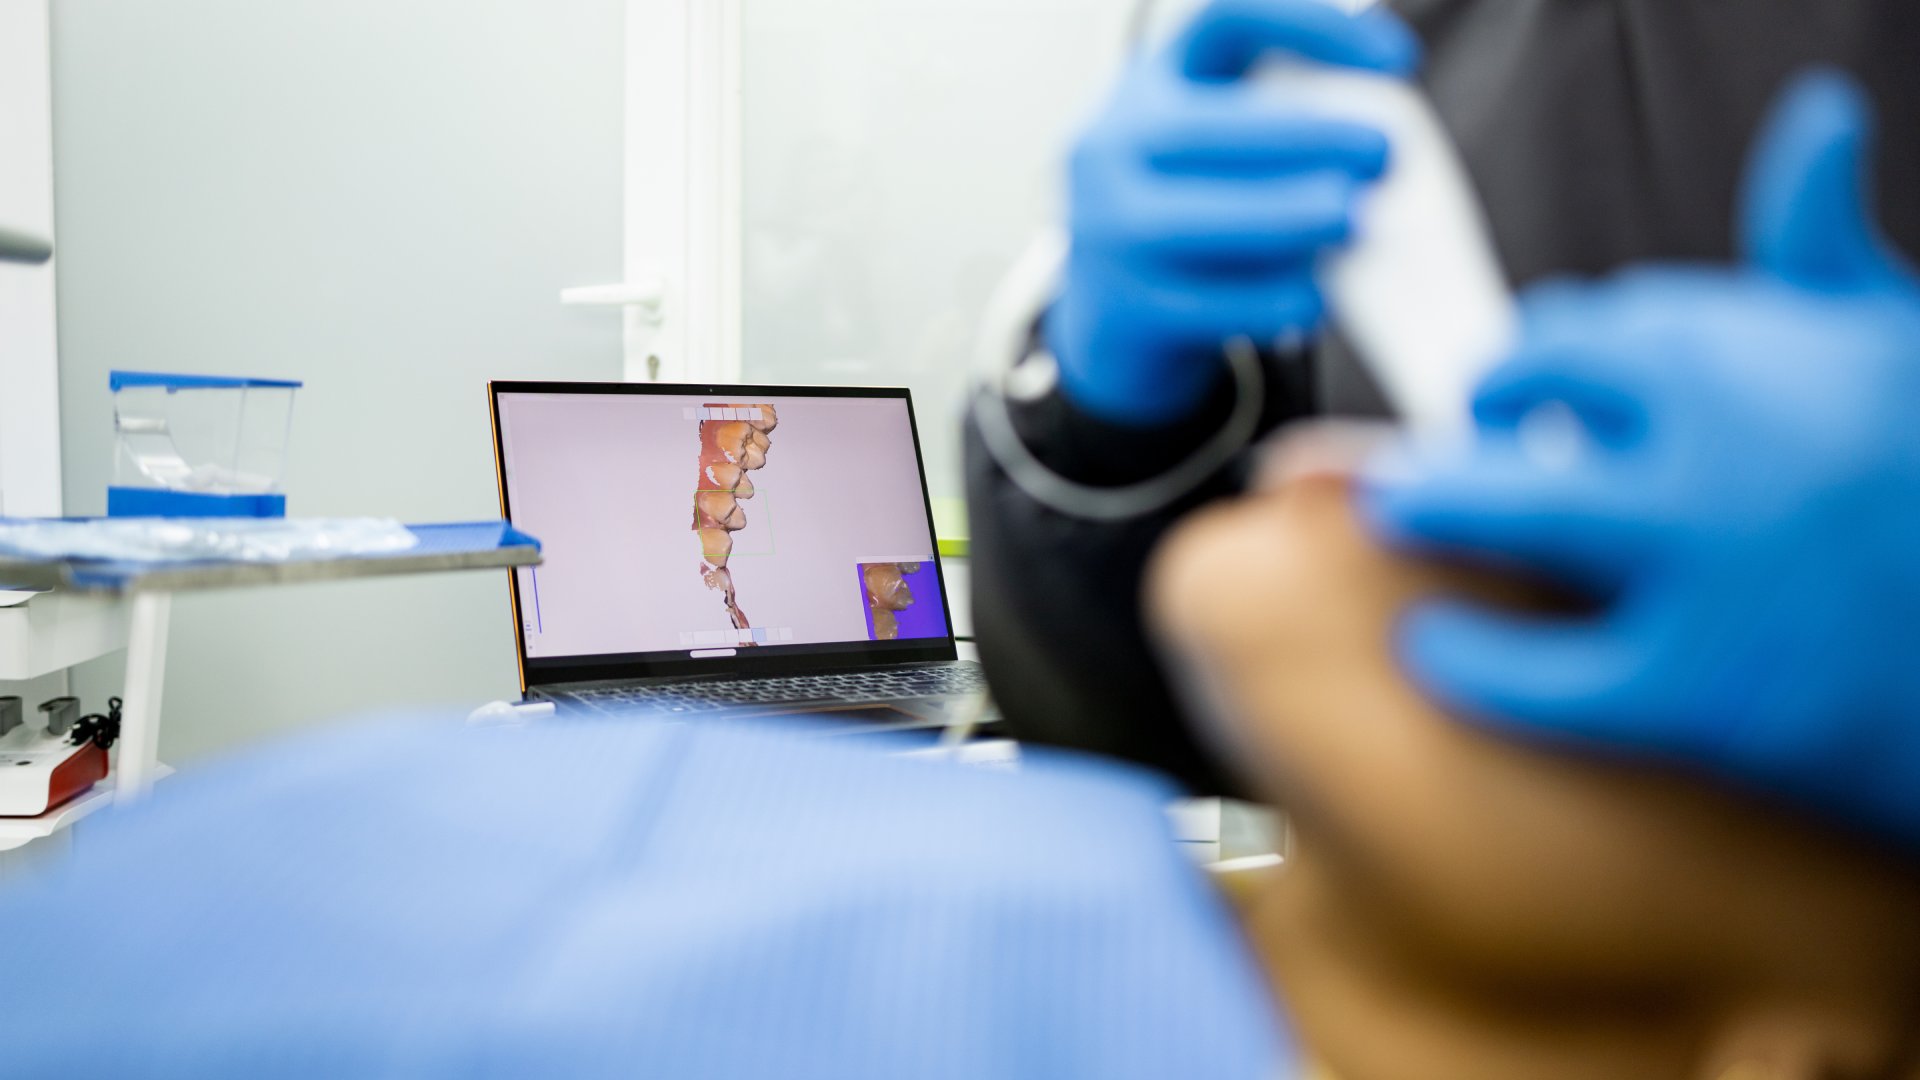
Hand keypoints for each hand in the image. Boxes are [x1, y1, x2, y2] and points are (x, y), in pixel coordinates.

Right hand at [1046, 0, 1417, 425]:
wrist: (1114, 311)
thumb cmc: (1195, 209)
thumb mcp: (1216, 147)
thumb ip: (1279, 127)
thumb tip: (1382, 140)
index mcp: (1147, 85)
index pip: (1227, 20)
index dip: (1314, 27)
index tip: (1398, 62)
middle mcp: (1110, 146)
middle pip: (1212, 127)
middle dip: (1311, 138)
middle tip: (1385, 153)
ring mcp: (1105, 228)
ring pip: (1207, 219)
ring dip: (1293, 216)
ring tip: (1355, 221)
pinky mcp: (1123, 307)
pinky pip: (1211, 302)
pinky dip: (1274, 298)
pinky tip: (1316, 298)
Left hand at [1363, 72, 1919, 844]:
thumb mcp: (1894, 345)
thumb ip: (1821, 247)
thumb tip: (1814, 122)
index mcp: (1765, 355)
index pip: (1590, 325)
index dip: (1537, 354)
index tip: (1522, 382)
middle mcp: (1733, 448)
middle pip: (1529, 395)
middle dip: (1470, 413)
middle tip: (1423, 452)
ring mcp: (1715, 573)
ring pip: (1522, 514)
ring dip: (1437, 504)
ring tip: (1395, 513)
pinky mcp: (1708, 696)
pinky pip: (1545, 677)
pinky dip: (1472, 660)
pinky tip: (1433, 644)